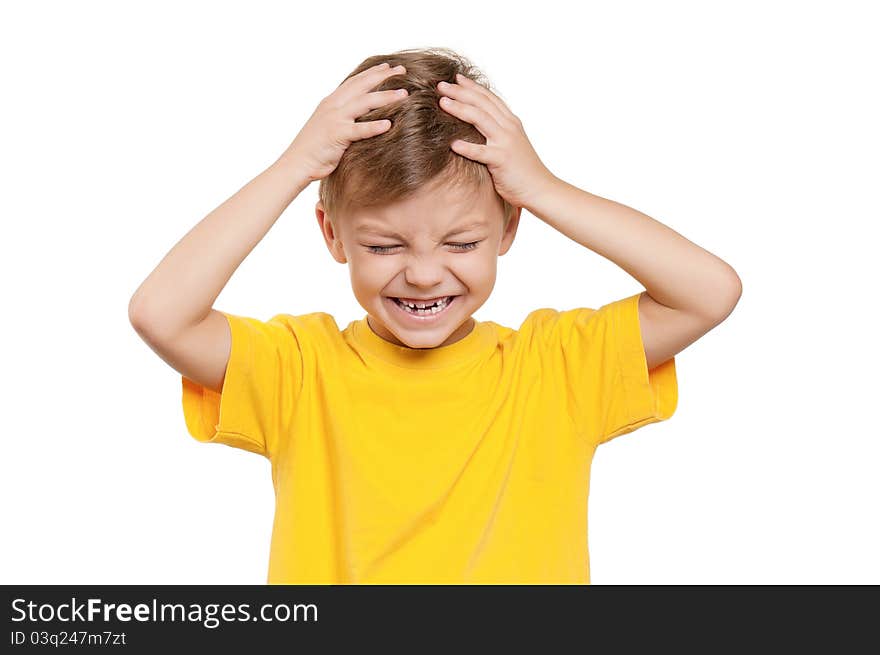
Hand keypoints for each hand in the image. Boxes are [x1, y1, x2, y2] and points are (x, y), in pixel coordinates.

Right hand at [279, 62, 408, 182]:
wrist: (296, 163)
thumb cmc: (314, 149)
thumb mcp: (329, 125)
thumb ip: (343, 117)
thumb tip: (360, 116)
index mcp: (331, 102)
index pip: (355, 82)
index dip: (371, 73)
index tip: (388, 66)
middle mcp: (333, 105)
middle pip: (362, 86)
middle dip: (383, 76)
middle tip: (402, 69)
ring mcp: (334, 119)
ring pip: (364, 103)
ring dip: (385, 97)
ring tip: (404, 94)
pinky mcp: (336, 135)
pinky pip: (358, 130)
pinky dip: (373, 127)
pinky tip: (389, 124)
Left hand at [437, 73, 557, 208]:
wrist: (540, 188)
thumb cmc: (523, 170)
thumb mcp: (511, 144)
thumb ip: (497, 132)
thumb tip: (478, 125)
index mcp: (510, 122)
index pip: (489, 98)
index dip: (472, 86)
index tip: (455, 78)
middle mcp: (508, 127)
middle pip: (481, 103)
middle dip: (460, 92)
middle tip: (440, 85)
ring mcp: (506, 143)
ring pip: (480, 119)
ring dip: (460, 109)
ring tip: (442, 102)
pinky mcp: (502, 160)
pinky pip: (481, 152)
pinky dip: (466, 147)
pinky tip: (452, 144)